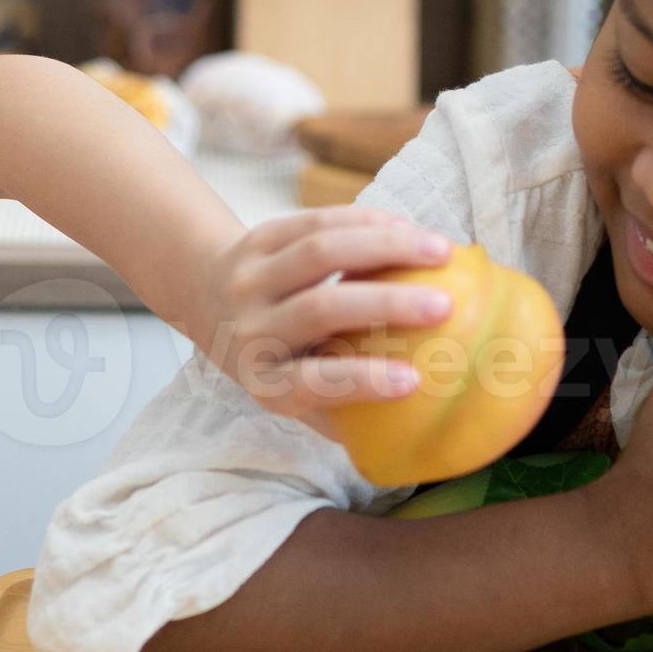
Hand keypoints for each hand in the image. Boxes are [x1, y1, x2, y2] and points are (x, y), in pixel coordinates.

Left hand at [192, 209, 461, 426]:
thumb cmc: (274, 358)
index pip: (312, 383)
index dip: (363, 382)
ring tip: (440, 251)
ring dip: (387, 246)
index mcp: (264, 381)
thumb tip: (420, 430)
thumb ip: (341, 410)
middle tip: (445, 305)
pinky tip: (406, 227)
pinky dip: (365, 221)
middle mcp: (250, 331)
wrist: (207, 299)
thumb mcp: (293, 392)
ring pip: (320, 252)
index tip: (416, 380)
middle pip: (319, 310)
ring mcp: (250, 280)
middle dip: (387, 304)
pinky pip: (315, 222)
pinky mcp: (257, 238)